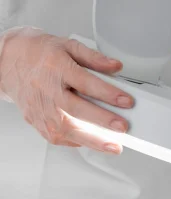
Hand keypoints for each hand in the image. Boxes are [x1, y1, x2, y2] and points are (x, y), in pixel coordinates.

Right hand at [0, 27, 133, 153]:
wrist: (10, 63)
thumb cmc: (39, 55)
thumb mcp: (68, 46)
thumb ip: (94, 57)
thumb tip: (115, 67)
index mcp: (57, 68)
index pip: (86, 83)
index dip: (108, 93)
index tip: (126, 101)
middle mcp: (48, 91)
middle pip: (77, 110)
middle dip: (101, 121)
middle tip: (121, 128)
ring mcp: (41, 110)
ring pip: (68, 130)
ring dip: (92, 141)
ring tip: (112, 146)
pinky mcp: (38, 123)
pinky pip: (59, 137)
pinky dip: (77, 142)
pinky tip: (92, 143)